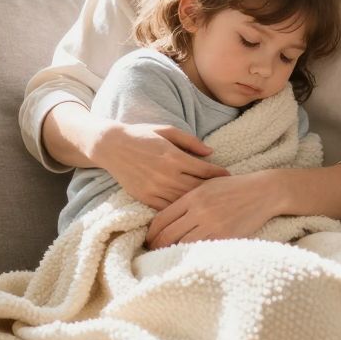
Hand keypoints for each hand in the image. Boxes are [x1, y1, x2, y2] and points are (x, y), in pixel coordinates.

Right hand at [93, 122, 228, 209]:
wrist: (111, 146)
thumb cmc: (141, 135)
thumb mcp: (167, 130)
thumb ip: (190, 141)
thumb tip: (211, 152)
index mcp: (174, 157)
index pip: (205, 170)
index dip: (219, 174)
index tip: (228, 176)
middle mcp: (166, 175)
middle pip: (197, 188)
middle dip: (212, 190)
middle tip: (223, 192)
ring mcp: (155, 189)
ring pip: (184, 201)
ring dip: (198, 201)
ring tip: (210, 201)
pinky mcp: (145, 198)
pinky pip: (168, 208)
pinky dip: (179, 209)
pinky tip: (188, 208)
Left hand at [145, 170, 295, 248]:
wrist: (263, 191)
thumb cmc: (233, 187)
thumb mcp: (207, 185)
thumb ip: (186, 199)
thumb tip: (167, 217)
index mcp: (192, 197)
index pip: (161, 219)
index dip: (151, 233)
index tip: (148, 239)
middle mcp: (199, 211)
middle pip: (167, 235)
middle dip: (156, 246)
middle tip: (152, 252)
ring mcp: (212, 225)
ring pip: (182, 245)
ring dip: (171, 253)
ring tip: (165, 258)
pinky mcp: (226, 236)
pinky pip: (202, 250)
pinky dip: (192, 255)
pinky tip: (187, 258)